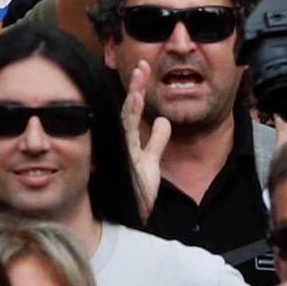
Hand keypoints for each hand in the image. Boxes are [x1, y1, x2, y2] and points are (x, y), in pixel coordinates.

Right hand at [120, 60, 170, 221]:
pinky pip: (128, 136)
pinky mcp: (126, 162)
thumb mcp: (151, 164)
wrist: (131, 221)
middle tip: (142, 64)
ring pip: (126, 119)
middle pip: (127, 110)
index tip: (143, 69)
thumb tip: (163, 120)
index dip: (137, 89)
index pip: (131, 110)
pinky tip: (135, 100)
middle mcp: (123, 144)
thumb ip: (156, 142)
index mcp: (128, 141)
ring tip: (140, 77)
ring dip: (133, 96)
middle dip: (135, 86)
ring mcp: (123, 152)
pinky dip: (130, 116)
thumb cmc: (135, 194)